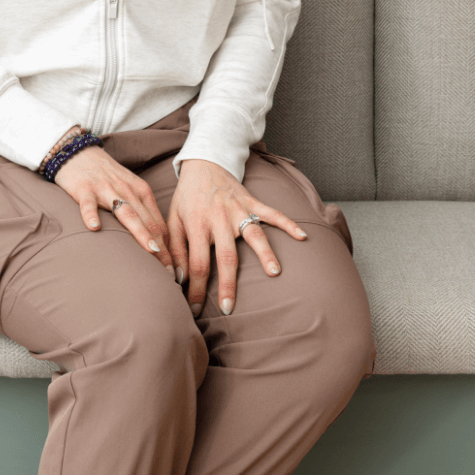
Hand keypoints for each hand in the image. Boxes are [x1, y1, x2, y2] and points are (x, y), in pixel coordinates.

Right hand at [53, 145, 176, 277]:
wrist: (79, 153)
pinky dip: (91, 214)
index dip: (169, 247)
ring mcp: (106, 189)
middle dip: (161, 248)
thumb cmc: (106, 177)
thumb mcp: (129, 190)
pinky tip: (93, 227)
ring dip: (140, 233)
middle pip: (147, 221)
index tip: (174, 270)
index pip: (158, 223)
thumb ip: (142, 213)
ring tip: (150, 250)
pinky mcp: (84, 189)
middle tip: (169, 273)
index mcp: (141, 192)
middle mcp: (127, 191)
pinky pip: (88, 204)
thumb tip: (158, 244)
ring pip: (126, 213)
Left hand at [167, 159, 308, 315]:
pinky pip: (272, 213)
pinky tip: (302, 236)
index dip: (195, 289)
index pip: (196, 263)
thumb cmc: (186, 198)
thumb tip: (176, 279)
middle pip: (225, 255)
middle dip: (227, 283)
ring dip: (265, 253)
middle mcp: (219, 218)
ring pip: (254, 233)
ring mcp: (238, 209)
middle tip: (229, 308)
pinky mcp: (252, 201)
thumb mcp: (173, 220)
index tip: (194, 310)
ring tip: (274, 273)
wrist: (203, 164)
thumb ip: (175, 249)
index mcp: (197, 224)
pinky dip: (288, 224)